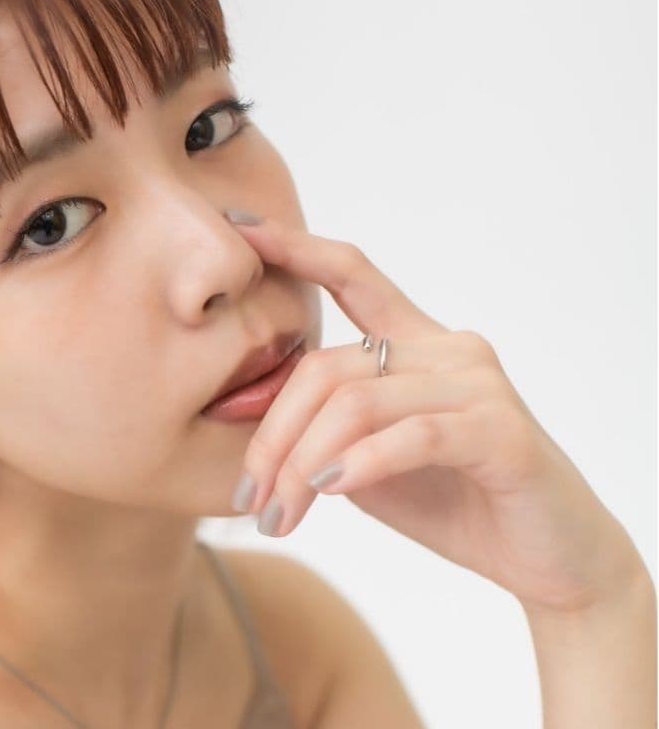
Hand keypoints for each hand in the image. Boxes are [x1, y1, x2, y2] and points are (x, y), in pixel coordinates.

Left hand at [227, 212, 648, 614]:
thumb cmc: (453, 502)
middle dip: (273, 436)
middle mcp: (447, 349)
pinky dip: (362, 462)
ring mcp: (478, 384)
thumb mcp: (367, 460)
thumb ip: (324, 426)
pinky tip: (331, 489)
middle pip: (327, 366)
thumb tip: (251, 413)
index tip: (239, 228)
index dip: (296, 247)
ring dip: (303, 464)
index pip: (351, 274)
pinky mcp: (503, 430)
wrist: (548, 559)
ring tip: (278, 512)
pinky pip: (413, 433)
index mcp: (415, 344)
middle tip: (248, 497)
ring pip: (356, 401)